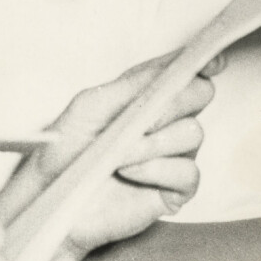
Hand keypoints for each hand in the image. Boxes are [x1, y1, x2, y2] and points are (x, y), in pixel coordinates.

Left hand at [0, 53, 224, 258]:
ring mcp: (174, 154)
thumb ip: (134, 83)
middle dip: (172, 102)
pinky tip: (130, 174)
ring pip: (193, 133)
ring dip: (152, 143)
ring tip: (119, 155)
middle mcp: (167, 121)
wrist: (50, 200)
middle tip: (141, 119)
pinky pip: (188, 171)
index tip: (210, 61)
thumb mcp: (91, 105)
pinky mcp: (176, 189)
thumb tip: (173, 67)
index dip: (202, 62)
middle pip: (201, 94)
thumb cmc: (64, 152)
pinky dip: (156, 170)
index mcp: (149, 96)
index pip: (184, 71)